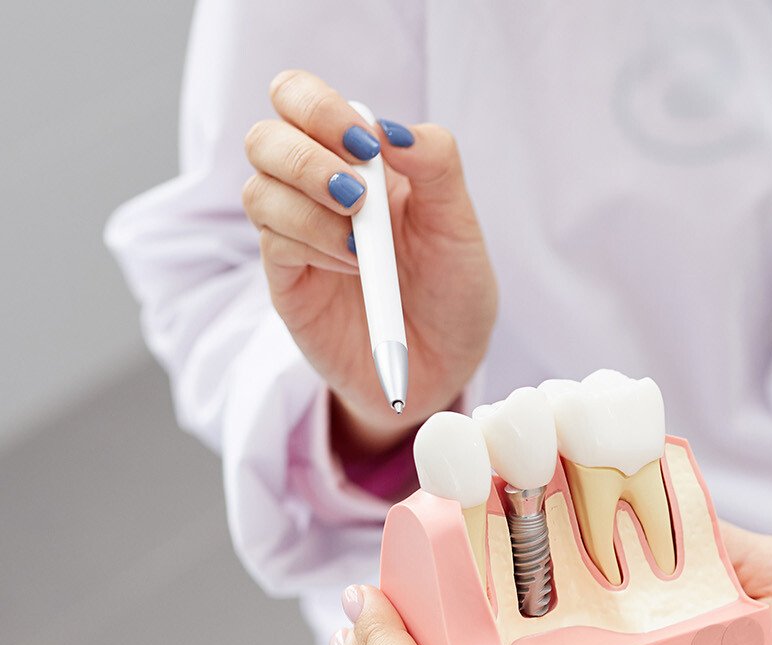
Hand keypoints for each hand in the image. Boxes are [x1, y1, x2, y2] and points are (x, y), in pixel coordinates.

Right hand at [242, 70, 495, 458]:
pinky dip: (313, 246)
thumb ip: (436, 166)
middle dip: (306, 158)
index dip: (319, 107)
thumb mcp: (459, 225)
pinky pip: (272, 243)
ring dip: (311, 210)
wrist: (443, 366)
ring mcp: (295, 231)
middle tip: (357, 194)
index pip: (300, 98)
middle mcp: (316, 187)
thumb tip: (391, 129)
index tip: (366, 145)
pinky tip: (353, 267)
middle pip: (265, 137)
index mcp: (357, 158)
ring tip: (363, 246)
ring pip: (258, 191)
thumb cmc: (452, 290)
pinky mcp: (285, 277)